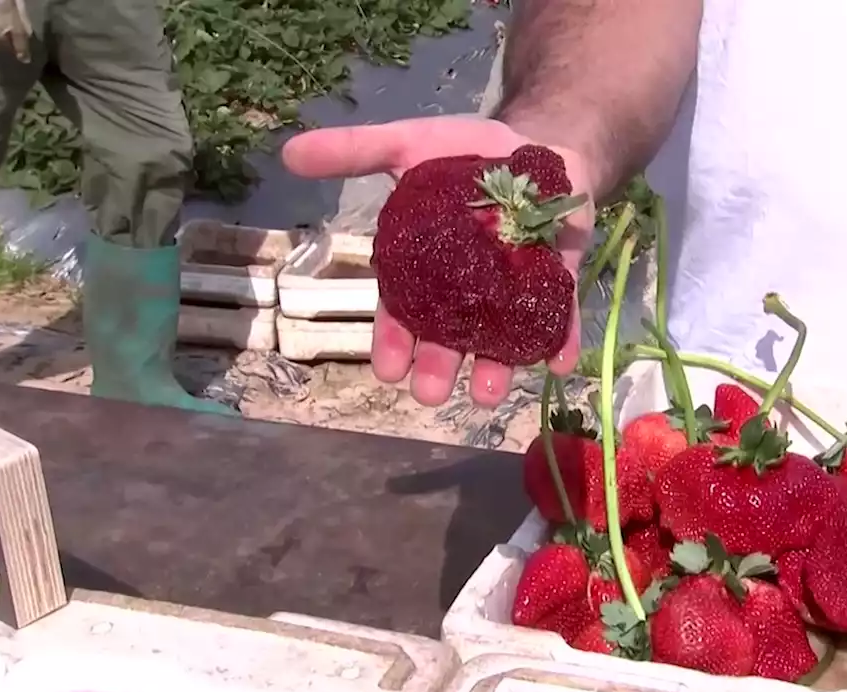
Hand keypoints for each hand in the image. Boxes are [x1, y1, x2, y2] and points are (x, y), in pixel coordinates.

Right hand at [282, 116, 593, 407]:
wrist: (537, 141)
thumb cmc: (467, 153)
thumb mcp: (408, 145)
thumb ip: (355, 152)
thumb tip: (286, 153)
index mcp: (426, 268)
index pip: (404, 312)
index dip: (394, 341)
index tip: (387, 370)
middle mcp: (468, 290)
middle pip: (449, 335)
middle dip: (439, 366)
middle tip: (430, 393)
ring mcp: (515, 289)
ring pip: (501, 337)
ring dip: (496, 367)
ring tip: (487, 394)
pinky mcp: (558, 281)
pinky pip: (560, 316)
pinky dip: (560, 340)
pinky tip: (557, 363)